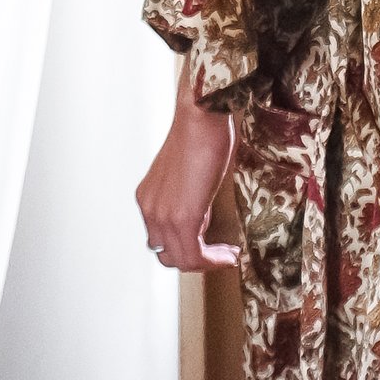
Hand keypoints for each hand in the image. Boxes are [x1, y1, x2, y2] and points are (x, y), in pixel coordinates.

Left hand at [136, 70, 239, 269]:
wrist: (201, 115)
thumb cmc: (202, 133)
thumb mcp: (190, 172)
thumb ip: (190, 196)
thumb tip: (202, 213)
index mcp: (149, 198)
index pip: (163, 239)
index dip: (188, 247)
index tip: (213, 245)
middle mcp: (149, 209)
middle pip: (168, 255)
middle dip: (198, 260)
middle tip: (224, 254)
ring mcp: (161, 215)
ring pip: (180, 260)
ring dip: (208, 263)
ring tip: (229, 255)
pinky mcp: (181, 218)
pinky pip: (194, 256)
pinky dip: (213, 261)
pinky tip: (230, 254)